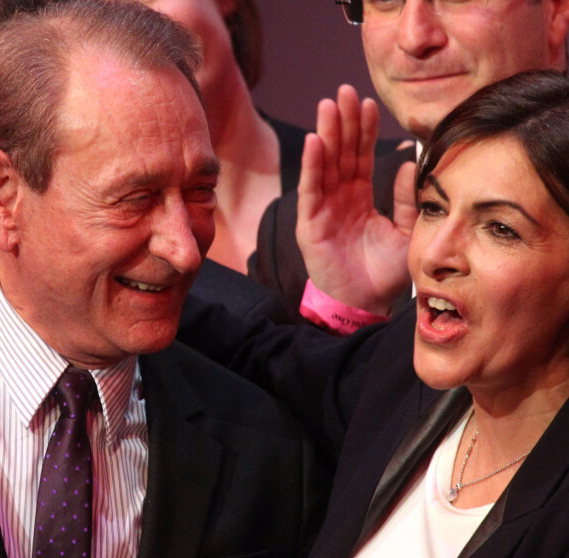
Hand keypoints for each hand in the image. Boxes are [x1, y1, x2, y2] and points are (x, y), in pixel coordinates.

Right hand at [296, 84, 417, 314]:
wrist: (366, 302)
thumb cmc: (384, 272)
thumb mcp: (406, 231)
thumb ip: (407, 199)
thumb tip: (412, 162)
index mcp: (360, 197)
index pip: (361, 156)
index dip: (363, 131)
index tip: (368, 103)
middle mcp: (339, 198)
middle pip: (340, 154)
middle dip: (342, 123)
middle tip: (345, 91)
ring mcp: (322, 209)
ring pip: (324, 165)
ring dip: (326, 135)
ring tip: (329, 105)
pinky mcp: (309, 223)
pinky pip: (311, 189)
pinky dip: (312, 165)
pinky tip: (316, 141)